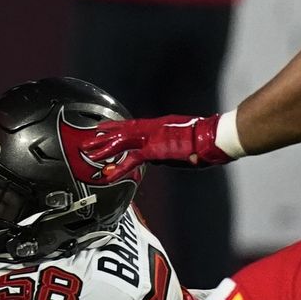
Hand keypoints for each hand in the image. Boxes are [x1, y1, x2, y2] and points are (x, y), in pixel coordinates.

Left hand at [80, 114, 230, 181]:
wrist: (214, 136)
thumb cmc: (206, 139)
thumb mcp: (183, 143)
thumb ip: (168, 151)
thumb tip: (159, 160)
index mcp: (158, 126)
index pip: (131, 128)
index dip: (115, 130)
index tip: (102, 130)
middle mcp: (151, 129)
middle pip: (120, 132)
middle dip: (103, 137)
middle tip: (87, 141)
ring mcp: (150, 137)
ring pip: (119, 142)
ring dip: (102, 148)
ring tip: (86, 152)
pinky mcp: (153, 150)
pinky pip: (130, 160)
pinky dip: (118, 167)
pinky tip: (107, 174)